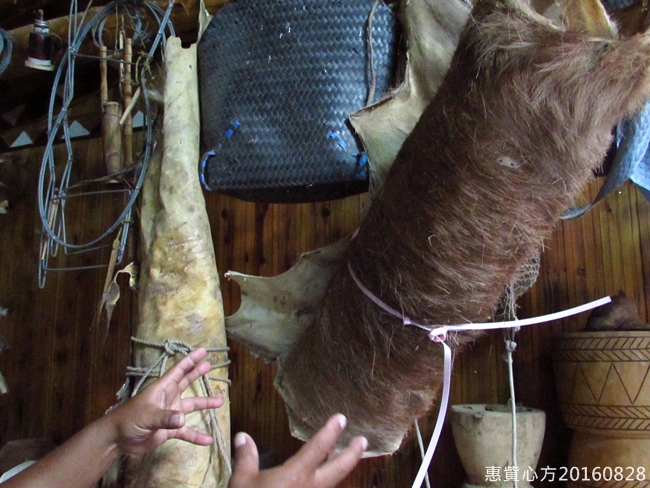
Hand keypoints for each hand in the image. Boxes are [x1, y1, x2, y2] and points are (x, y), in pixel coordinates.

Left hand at [104, 348, 223, 455]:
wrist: (118, 440)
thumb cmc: (129, 420)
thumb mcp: (147, 416)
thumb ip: (165, 418)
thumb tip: (183, 420)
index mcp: (162, 389)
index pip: (179, 371)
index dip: (191, 360)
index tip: (203, 351)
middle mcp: (168, 398)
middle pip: (186, 383)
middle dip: (197, 374)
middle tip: (210, 365)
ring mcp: (170, 414)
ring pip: (191, 406)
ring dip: (204, 404)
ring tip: (220, 402)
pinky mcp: (169, 429)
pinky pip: (186, 431)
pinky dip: (196, 435)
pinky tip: (207, 440)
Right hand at [229, 414, 366, 487]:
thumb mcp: (242, 483)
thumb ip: (246, 458)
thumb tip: (242, 436)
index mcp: (297, 476)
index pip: (319, 448)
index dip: (330, 431)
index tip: (341, 418)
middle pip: (339, 469)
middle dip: (352, 454)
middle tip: (362, 441)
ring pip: (332, 483)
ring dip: (339, 470)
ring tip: (342, 457)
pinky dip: (325, 484)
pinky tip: (321, 480)